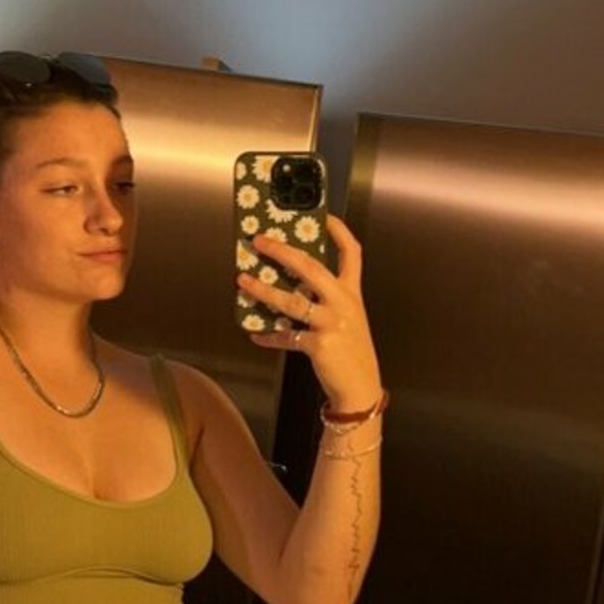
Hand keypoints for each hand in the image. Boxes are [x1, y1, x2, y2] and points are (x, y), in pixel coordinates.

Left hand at [236, 214, 382, 410]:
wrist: (361, 387)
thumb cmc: (351, 351)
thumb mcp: (347, 318)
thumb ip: (326, 299)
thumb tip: (291, 283)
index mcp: (352, 293)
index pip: (351, 253)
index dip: (338, 231)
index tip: (324, 215)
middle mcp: (343, 303)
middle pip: (311, 267)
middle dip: (282, 251)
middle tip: (260, 240)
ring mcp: (331, 323)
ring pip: (291, 300)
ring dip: (263, 290)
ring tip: (242, 281)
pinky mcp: (319, 344)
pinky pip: (286, 336)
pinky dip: (268, 335)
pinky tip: (255, 334)